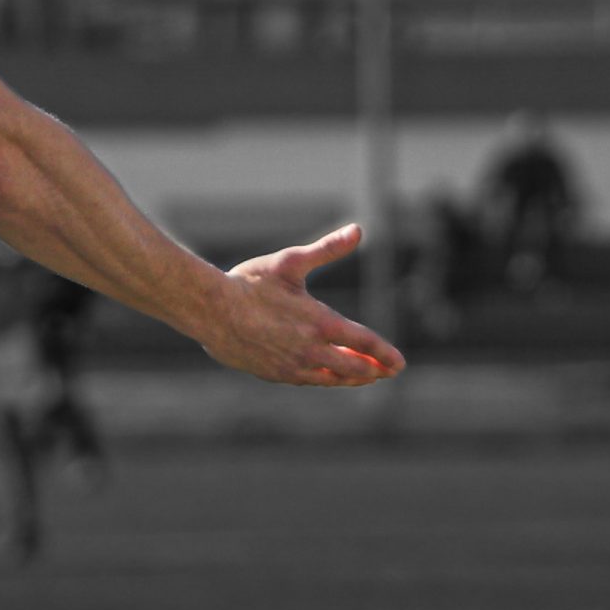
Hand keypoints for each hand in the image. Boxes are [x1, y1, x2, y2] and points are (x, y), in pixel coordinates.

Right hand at [201, 224, 406, 387]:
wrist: (209, 309)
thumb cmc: (249, 283)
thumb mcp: (290, 262)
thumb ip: (327, 249)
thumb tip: (358, 230)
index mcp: (320, 323)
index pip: (364, 343)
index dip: (385, 354)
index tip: (400, 363)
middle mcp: (310, 350)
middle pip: (354, 368)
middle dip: (374, 370)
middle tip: (387, 371)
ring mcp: (292, 366)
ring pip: (332, 378)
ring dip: (352, 377)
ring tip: (365, 376)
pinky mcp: (275, 374)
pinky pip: (308, 380)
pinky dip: (325, 378)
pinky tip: (327, 374)